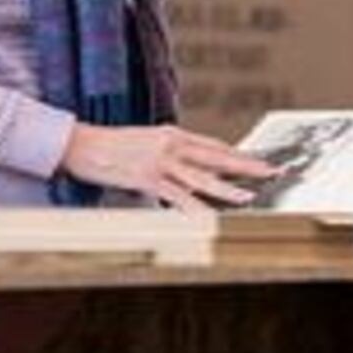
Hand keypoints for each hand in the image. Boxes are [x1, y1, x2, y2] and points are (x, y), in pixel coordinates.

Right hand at [59, 124, 277, 210]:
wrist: (80, 144)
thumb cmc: (109, 146)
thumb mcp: (144, 142)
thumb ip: (167, 152)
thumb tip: (185, 166)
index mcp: (171, 133)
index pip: (212, 145)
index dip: (236, 154)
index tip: (256, 161)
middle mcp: (170, 145)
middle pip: (216, 157)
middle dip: (246, 166)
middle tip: (271, 170)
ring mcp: (160, 162)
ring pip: (203, 177)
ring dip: (228, 189)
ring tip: (249, 196)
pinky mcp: (148, 178)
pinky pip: (177, 197)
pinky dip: (194, 209)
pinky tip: (208, 218)